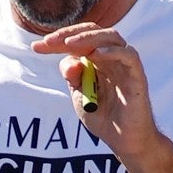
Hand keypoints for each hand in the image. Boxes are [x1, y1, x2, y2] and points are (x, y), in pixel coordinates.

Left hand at [31, 24, 171, 167]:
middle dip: (69, 34)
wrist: (123, 141)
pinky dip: (112, 52)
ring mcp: (125, 66)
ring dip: (88, 38)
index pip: (78, 40)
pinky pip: (129, 56)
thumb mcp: (78, 95)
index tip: (35, 47)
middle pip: (94, 32)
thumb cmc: (103, 117)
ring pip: (111, 38)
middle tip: (48, 42)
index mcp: (96, 61)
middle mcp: (111, 58)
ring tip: (69, 44)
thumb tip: (69, 61)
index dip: (57, 41)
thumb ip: (72, 76)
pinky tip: (95, 55)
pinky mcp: (137, 77)